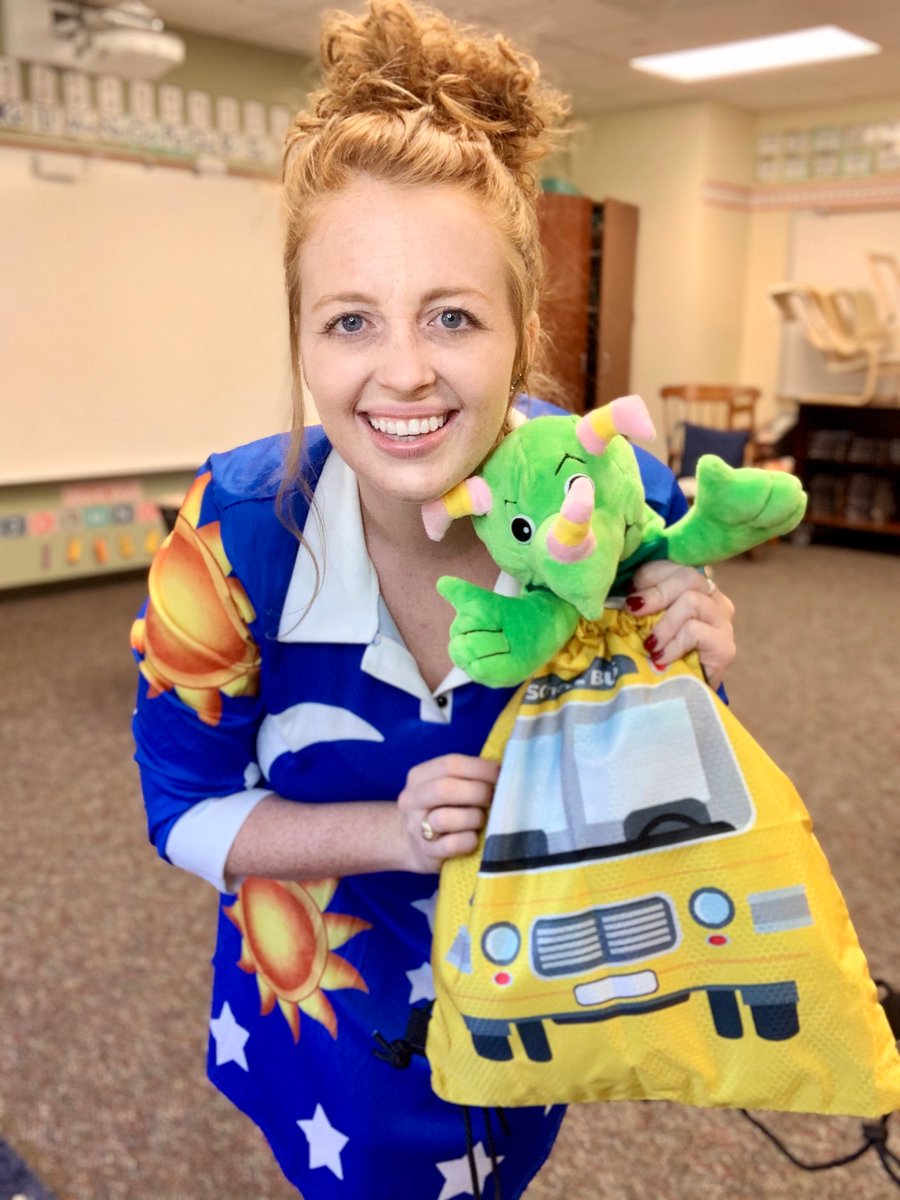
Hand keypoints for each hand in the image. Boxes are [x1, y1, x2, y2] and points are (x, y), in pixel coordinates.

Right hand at [397, 753, 499, 871]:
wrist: (411, 844)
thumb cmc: (440, 808)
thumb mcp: (445, 786)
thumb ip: (466, 777)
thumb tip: (506, 771)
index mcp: (418, 776)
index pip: (450, 764)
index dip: (480, 768)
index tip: (500, 774)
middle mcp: (412, 800)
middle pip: (445, 788)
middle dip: (478, 792)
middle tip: (493, 799)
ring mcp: (415, 827)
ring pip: (445, 818)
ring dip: (473, 818)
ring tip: (481, 820)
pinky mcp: (425, 853)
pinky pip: (452, 845)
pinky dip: (469, 841)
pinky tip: (474, 839)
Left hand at [626, 559, 734, 689]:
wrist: (680, 698)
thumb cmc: (658, 656)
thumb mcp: (645, 623)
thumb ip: (638, 604)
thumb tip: (614, 593)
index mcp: (693, 586)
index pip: (674, 564)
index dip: (648, 575)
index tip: (630, 596)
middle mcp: (713, 598)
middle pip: (687, 576)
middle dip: (654, 594)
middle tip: (632, 613)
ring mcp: (722, 622)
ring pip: (692, 601)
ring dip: (663, 624)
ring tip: (650, 645)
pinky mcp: (725, 647)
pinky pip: (695, 631)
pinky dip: (672, 644)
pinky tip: (661, 659)